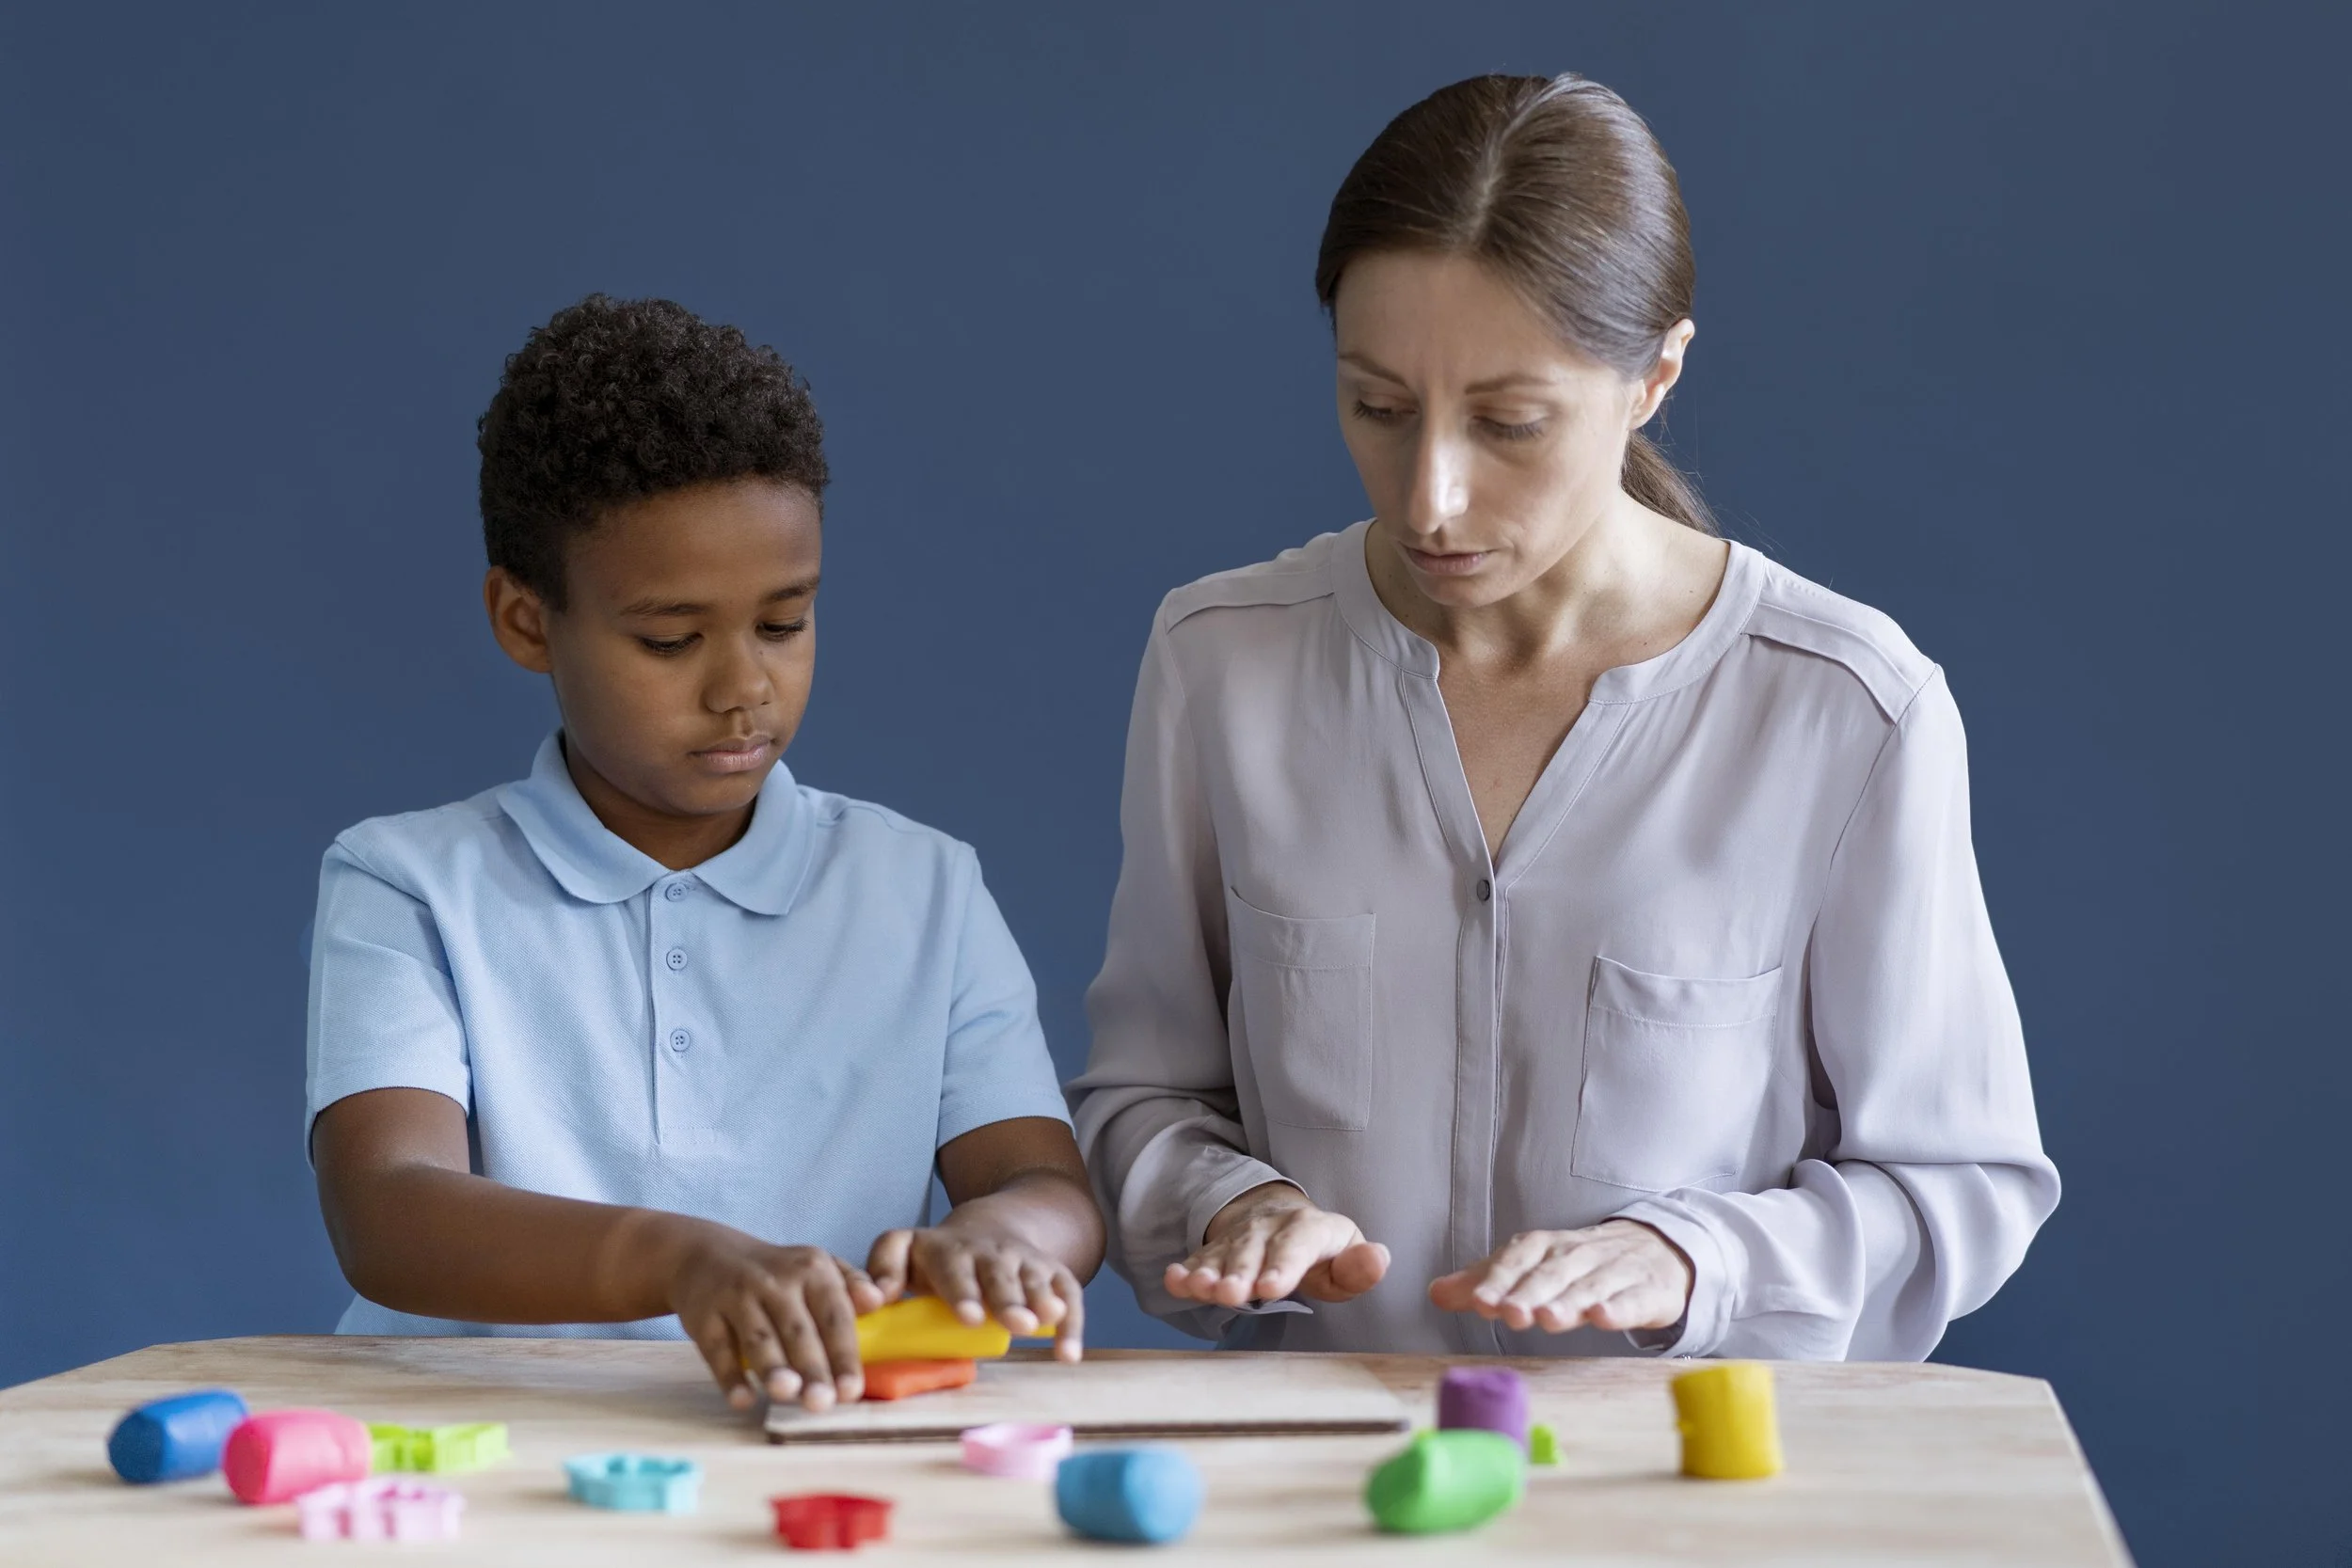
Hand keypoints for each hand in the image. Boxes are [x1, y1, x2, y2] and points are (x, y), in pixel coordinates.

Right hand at [664, 1221, 883, 1411]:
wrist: (705, 1254)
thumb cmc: (775, 1272)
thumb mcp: (815, 1266)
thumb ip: (851, 1283)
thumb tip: (878, 1301)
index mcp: (812, 1269)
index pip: (834, 1316)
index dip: (844, 1354)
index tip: (852, 1390)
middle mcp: (775, 1280)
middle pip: (798, 1331)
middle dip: (812, 1369)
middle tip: (823, 1403)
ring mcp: (737, 1297)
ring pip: (759, 1339)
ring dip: (773, 1368)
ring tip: (787, 1395)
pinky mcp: (703, 1316)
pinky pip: (718, 1350)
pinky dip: (729, 1376)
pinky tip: (743, 1400)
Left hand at [867, 1224, 1086, 1362]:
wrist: (992, 1227)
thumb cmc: (939, 1257)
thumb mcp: (905, 1250)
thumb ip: (882, 1269)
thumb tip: (872, 1299)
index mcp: (950, 1250)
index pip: (955, 1269)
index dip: (963, 1291)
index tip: (969, 1317)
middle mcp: (991, 1252)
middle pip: (1000, 1274)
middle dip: (1007, 1298)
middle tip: (1014, 1324)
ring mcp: (1025, 1261)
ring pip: (1035, 1280)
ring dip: (1040, 1303)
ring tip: (1043, 1326)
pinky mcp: (1053, 1274)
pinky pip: (1068, 1294)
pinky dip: (1071, 1324)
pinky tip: (1068, 1355)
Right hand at [1163, 1182, 1389, 1306]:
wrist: (1278, 1216)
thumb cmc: (1320, 1249)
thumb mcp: (1345, 1254)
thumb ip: (1359, 1266)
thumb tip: (1379, 1259)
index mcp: (1308, 1229)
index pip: (1297, 1245)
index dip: (1284, 1265)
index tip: (1272, 1288)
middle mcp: (1269, 1229)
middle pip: (1253, 1251)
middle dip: (1240, 1273)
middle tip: (1230, 1294)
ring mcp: (1239, 1239)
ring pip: (1222, 1255)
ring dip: (1210, 1273)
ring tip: (1200, 1290)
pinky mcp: (1216, 1252)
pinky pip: (1199, 1259)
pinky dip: (1185, 1271)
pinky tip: (1173, 1280)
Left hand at [1428, 1220, 1691, 1333]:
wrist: (1653, 1250)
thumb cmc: (1580, 1265)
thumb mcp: (1532, 1268)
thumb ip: (1487, 1282)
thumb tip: (1435, 1293)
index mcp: (1545, 1247)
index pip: (1517, 1260)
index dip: (1498, 1281)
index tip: (1478, 1303)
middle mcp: (1577, 1256)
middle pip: (1550, 1275)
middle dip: (1528, 1294)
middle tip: (1508, 1314)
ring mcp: (1614, 1273)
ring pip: (1587, 1288)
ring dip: (1567, 1303)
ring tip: (1547, 1319)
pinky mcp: (1645, 1292)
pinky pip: (1630, 1300)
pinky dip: (1618, 1309)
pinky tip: (1604, 1318)